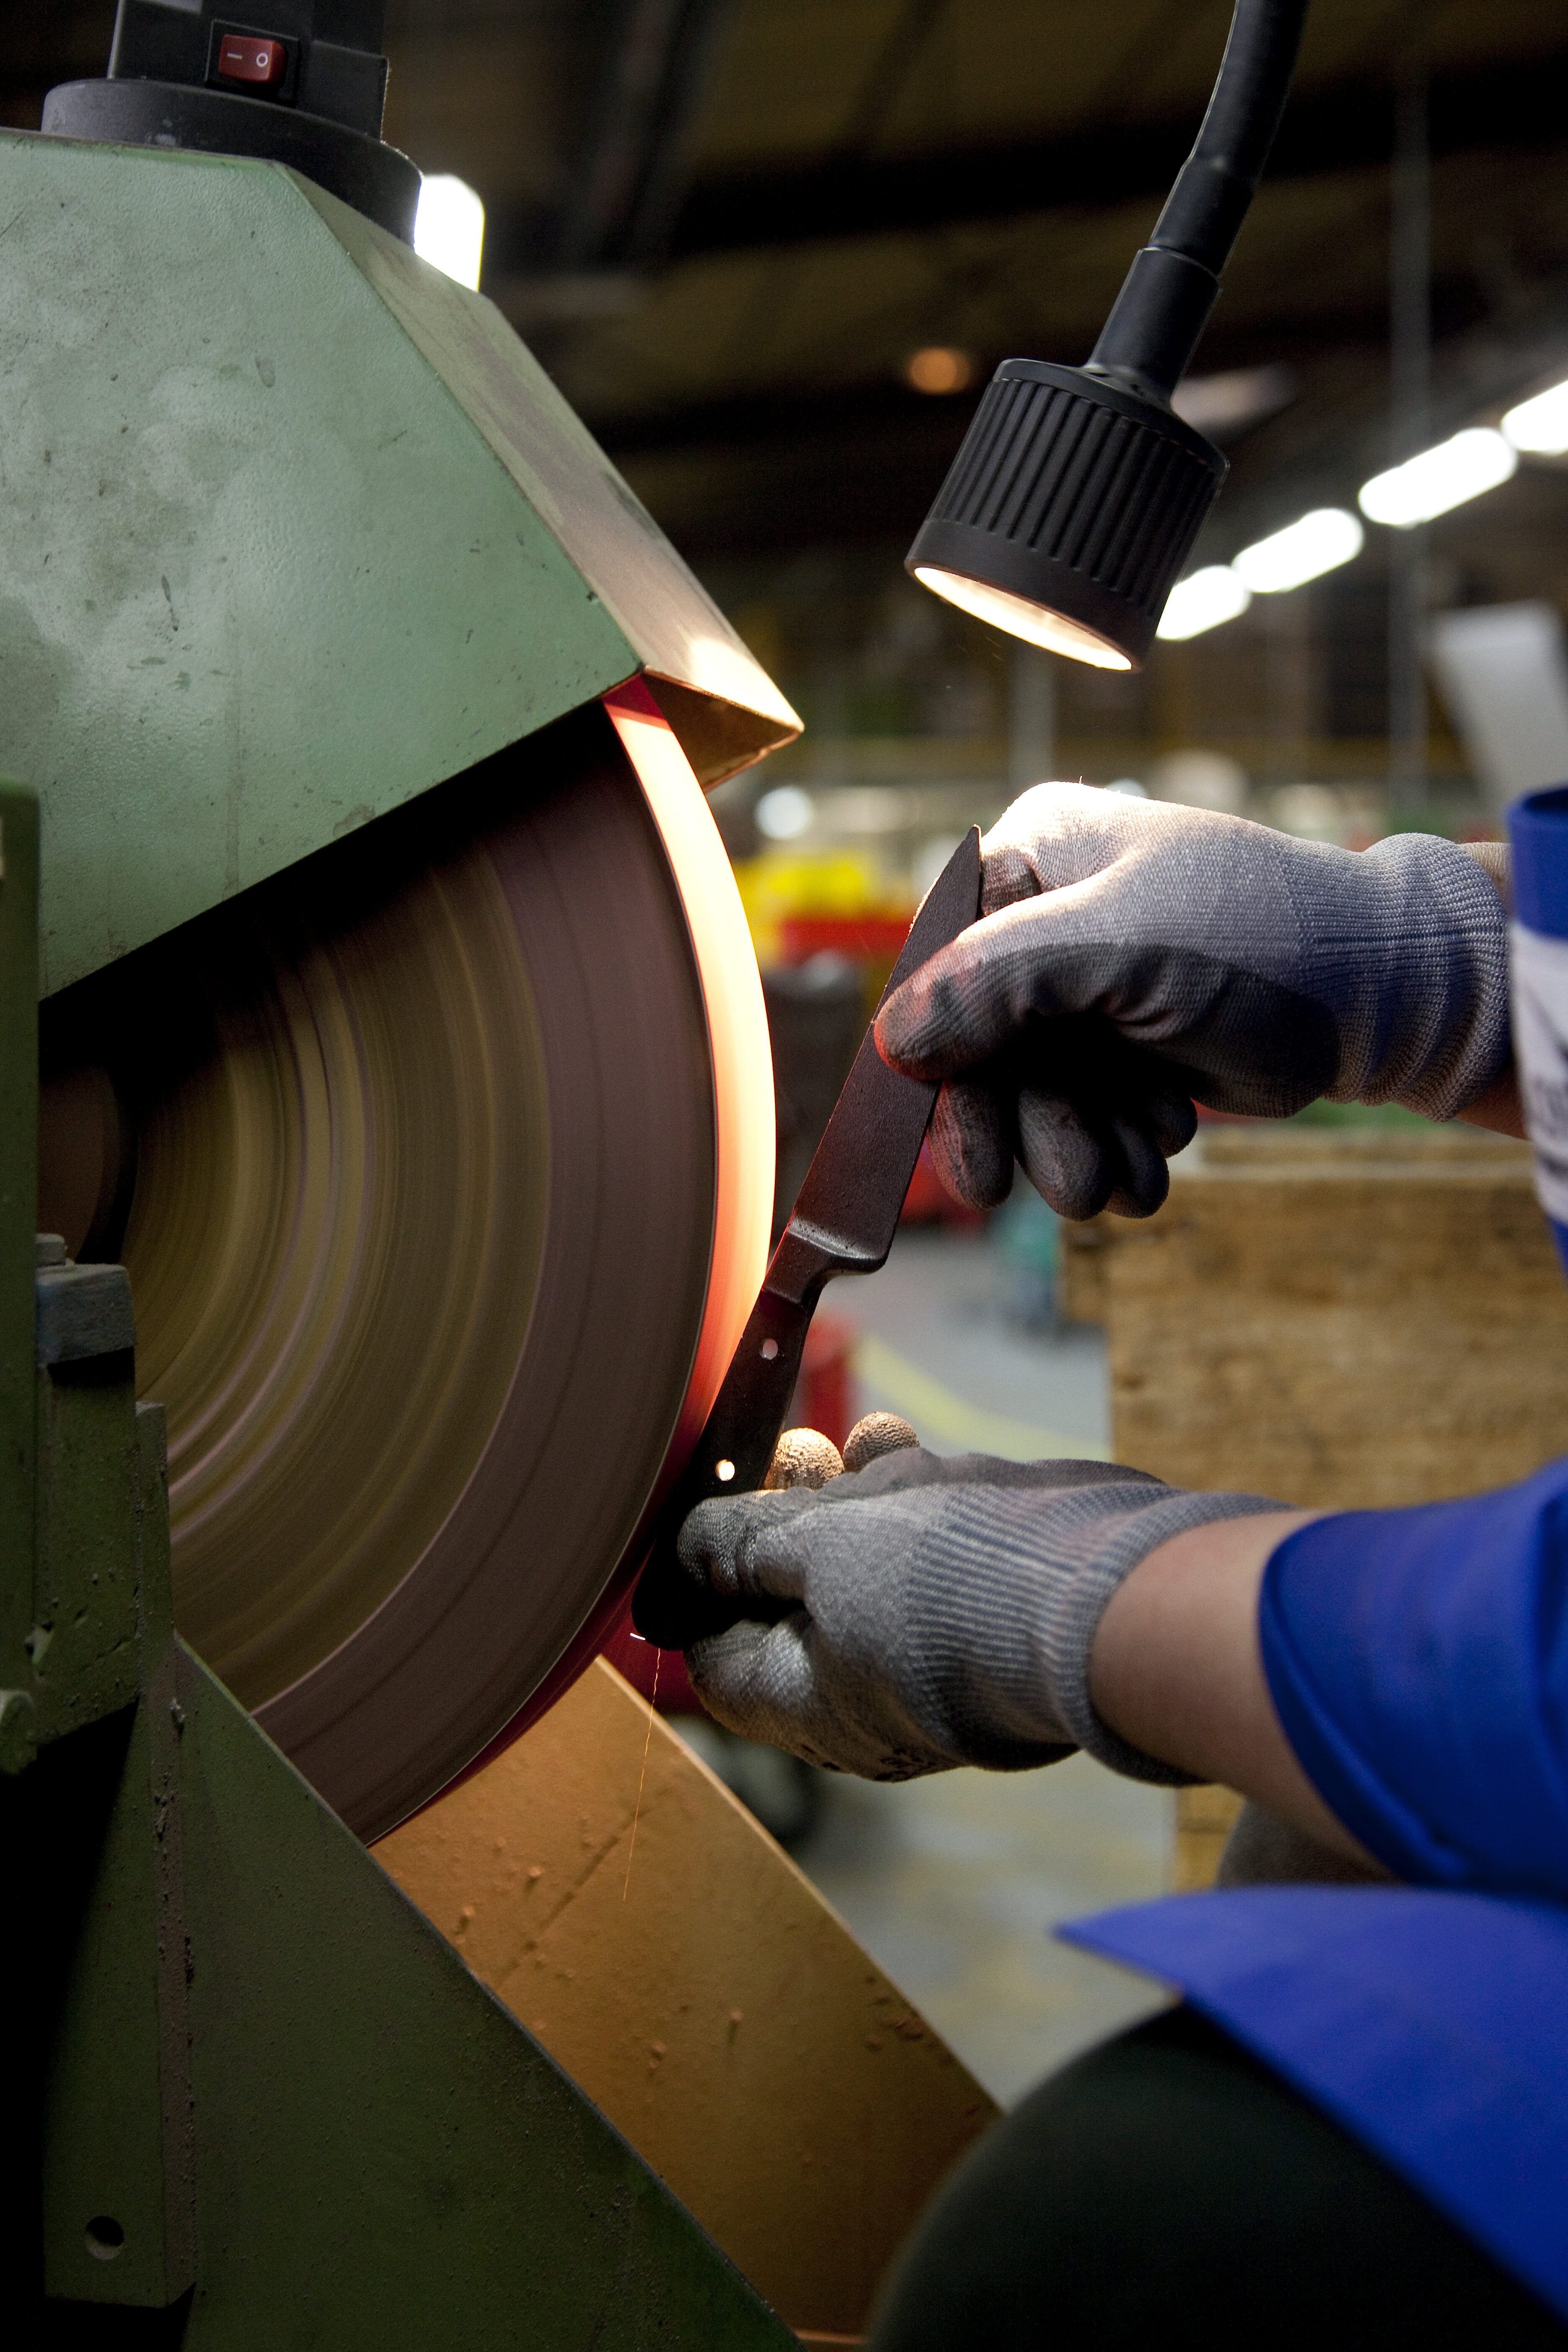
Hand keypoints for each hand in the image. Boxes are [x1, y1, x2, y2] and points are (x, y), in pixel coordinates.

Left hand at [678, 1445, 1279, 1780]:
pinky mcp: (980, 1611)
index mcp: (805, 1706)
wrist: (1103, 1591)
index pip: (714, 1657)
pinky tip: (906, 1446)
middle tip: (787, 1452)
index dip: (696, 1582)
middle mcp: (862, 1696)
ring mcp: (926, 1654)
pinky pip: (923, 1555)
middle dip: (782, 1515)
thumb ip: (744, 1545)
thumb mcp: (817, 1549)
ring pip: (860, 1564)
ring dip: (851, 1491)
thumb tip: (685, 1551)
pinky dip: (910, 1497)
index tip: (702, 1513)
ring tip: (859, 1438)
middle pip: (787, 1602)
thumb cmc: (951, 1586)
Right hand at [875, 784, 1510, 1217]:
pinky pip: (1087, 1115)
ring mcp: (1084, 989)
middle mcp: (1044, 922)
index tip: (976, 1165)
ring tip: (1132, 1178)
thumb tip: (893, 1039)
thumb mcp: (1120, 945)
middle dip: (1036, 1130)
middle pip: (986, 1051)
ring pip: (1037, 1097)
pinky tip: (1160, 1154)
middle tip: (1073, 1191)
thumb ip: (1000, 982)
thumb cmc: (1259, 937)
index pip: (943, 974)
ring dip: (1083, 1151)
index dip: (946, 1076)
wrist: (1381, 989)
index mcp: (1029, 860)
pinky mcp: (1123, 1046)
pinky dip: (1120, 1149)